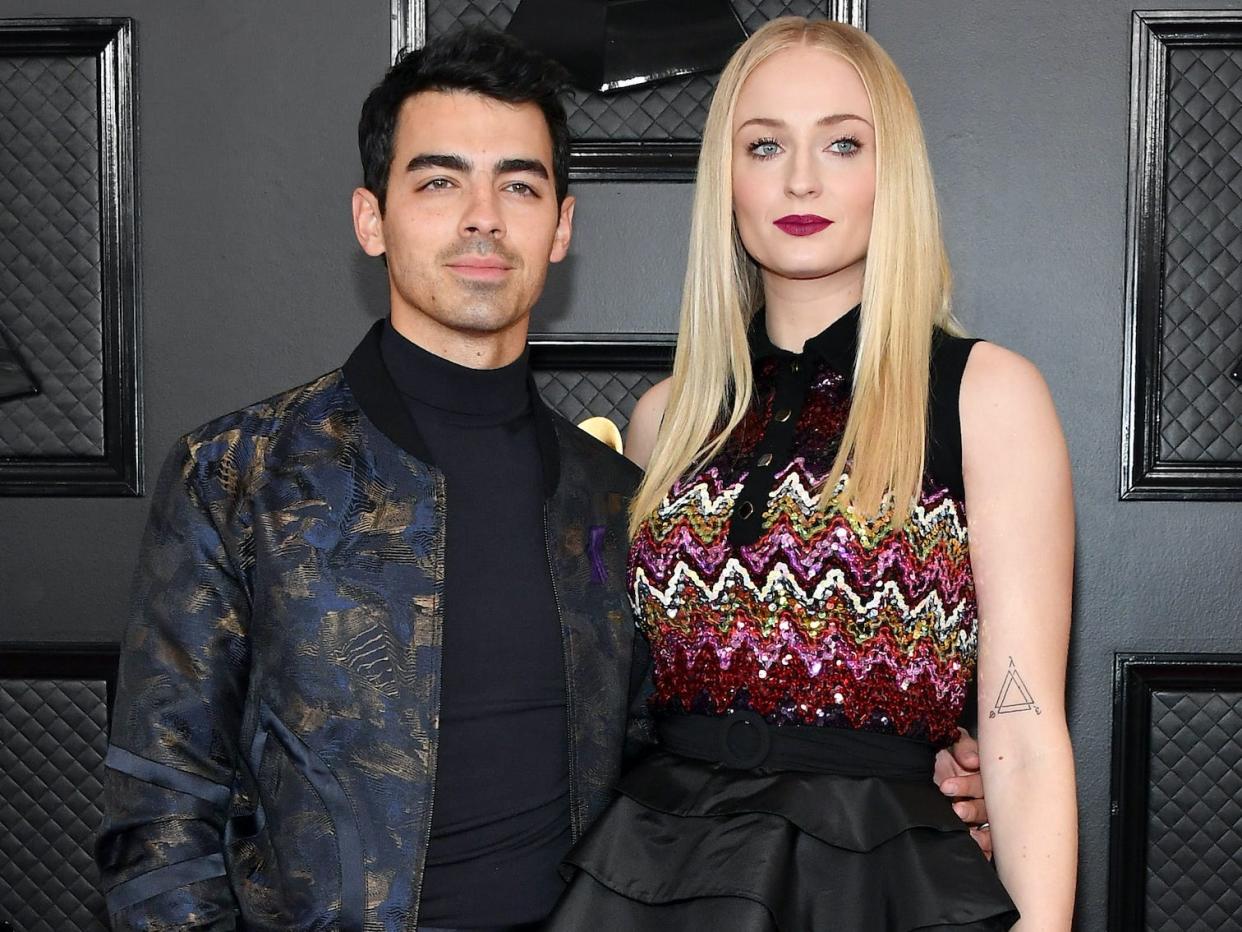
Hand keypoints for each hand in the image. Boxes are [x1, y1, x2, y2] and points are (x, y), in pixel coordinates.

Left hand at [933, 727, 992, 858]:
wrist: (917, 769)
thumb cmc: (939, 753)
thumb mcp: (949, 741)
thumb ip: (961, 746)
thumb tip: (973, 761)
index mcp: (984, 773)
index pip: (984, 781)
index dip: (967, 785)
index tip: (946, 786)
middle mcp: (986, 795)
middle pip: (989, 807)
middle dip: (973, 809)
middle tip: (957, 809)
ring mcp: (981, 815)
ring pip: (992, 828)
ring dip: (983, 834)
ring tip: (968, 834)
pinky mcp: (976, 831)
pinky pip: (988, 845)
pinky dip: (985, 850)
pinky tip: (977, 850)